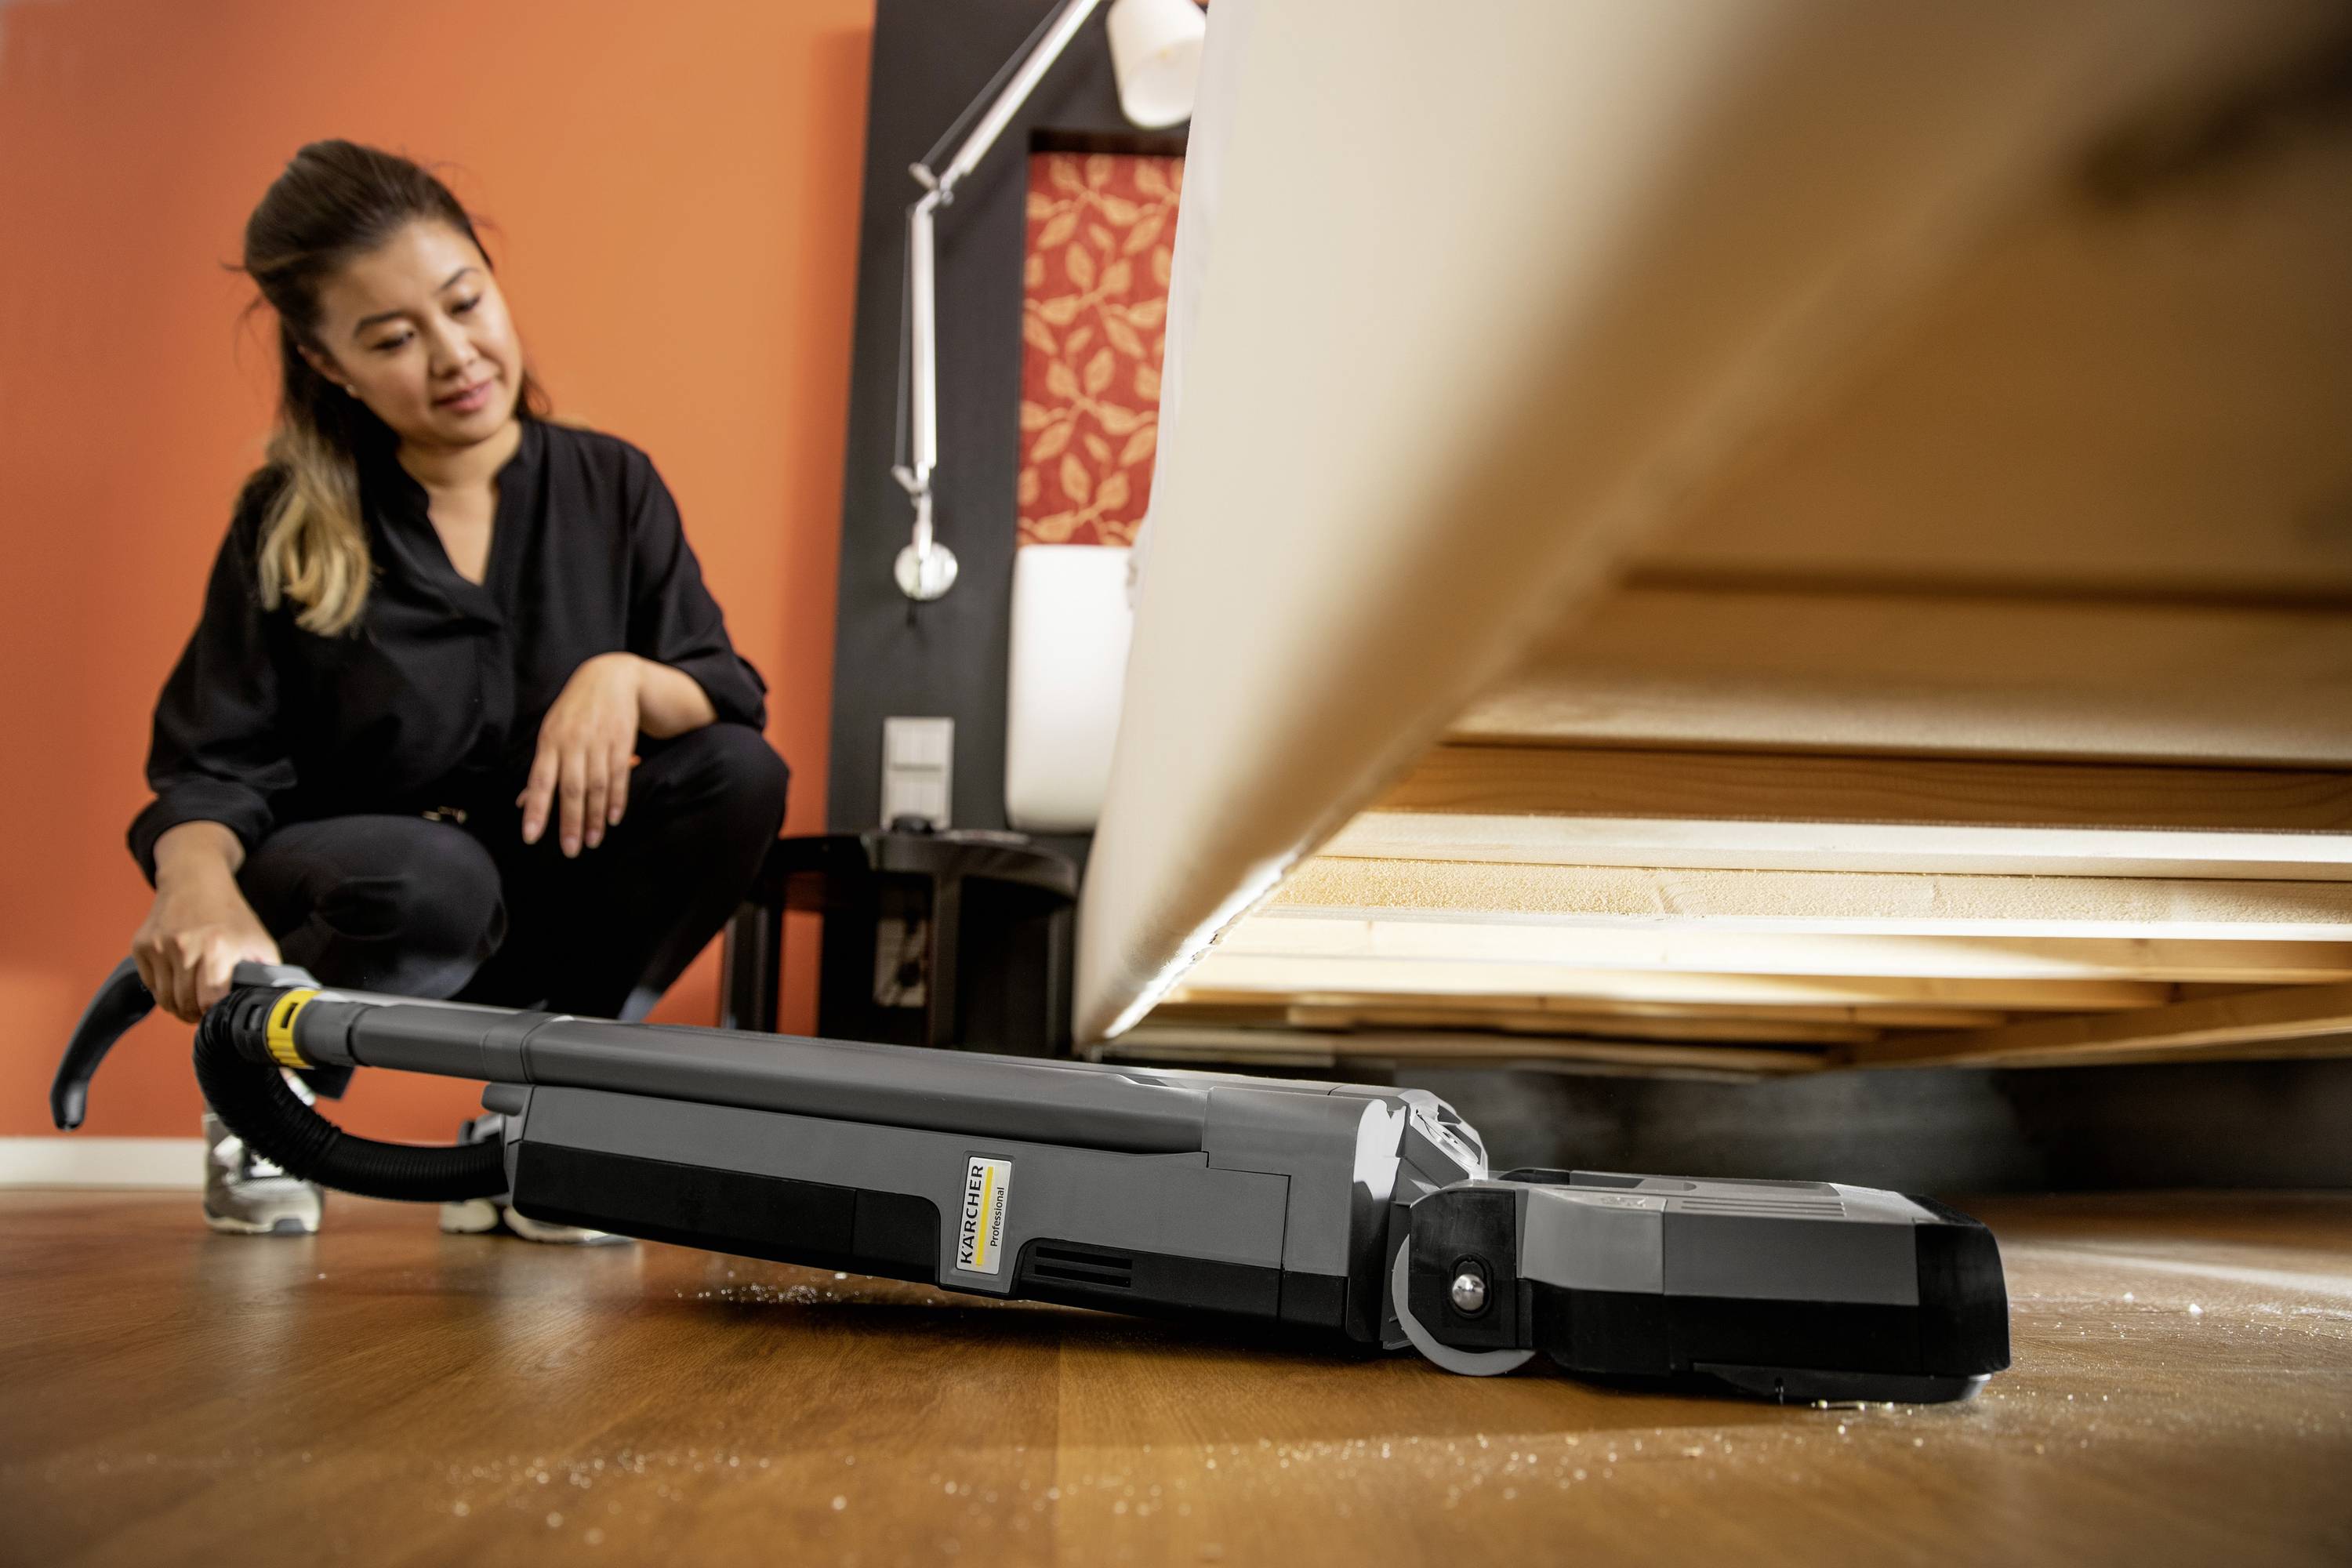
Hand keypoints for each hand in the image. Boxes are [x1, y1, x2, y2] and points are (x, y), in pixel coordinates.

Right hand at [132, 870, 280, 1023]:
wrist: (195, 880)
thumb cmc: (230, 915)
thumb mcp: (259, 940)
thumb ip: (266, 973)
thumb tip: (269, 1003)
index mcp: (218, 948)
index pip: (208, 1002)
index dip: (213, 1015)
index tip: (217, 1014)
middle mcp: (185, 947)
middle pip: (184, 1004)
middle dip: (195, 1015)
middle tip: (204, 1011)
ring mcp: (159, 946)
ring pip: (164, 999)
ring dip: (178, 1006)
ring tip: (192, 1000)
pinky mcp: (141, 946)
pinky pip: (150, 985)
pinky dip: (162, 990)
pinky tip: (177, 980)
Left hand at [520, 652, 645, 855]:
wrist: (610, 677)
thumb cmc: (574, 711)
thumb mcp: (551, 732)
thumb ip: (541, 769)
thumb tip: (522, 803)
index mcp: (550, 741)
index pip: (541, 781)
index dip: (536, 809)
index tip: (531, 837)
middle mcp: (573, 743)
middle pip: (571, 789)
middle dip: (570, 822)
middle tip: (570, 851)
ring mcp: (599, 742)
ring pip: (596, 787)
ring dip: (595, 817)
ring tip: (593, 842)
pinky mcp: (622, 742)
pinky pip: (619, 776)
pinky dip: (617, 800)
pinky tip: (613, 820)